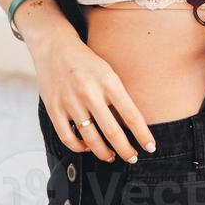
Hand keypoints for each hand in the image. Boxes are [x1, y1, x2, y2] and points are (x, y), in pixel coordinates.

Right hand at [29, 29, 154, 162]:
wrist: (54, 46)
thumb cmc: (86, 61)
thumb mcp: (108, 71)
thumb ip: (118, 95)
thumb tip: (132, 124)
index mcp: (109, 81)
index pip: (131, 114)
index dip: (142, 135)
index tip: (151, 147)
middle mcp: (90, 93)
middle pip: (112, 132)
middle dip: (125, 150)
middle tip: (133, 158)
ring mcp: (70, 102)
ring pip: (91, 139)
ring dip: (104, 152)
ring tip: (111, 156)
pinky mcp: (54, 109)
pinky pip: (68, 138)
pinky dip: (79, 147)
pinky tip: (87, 147)